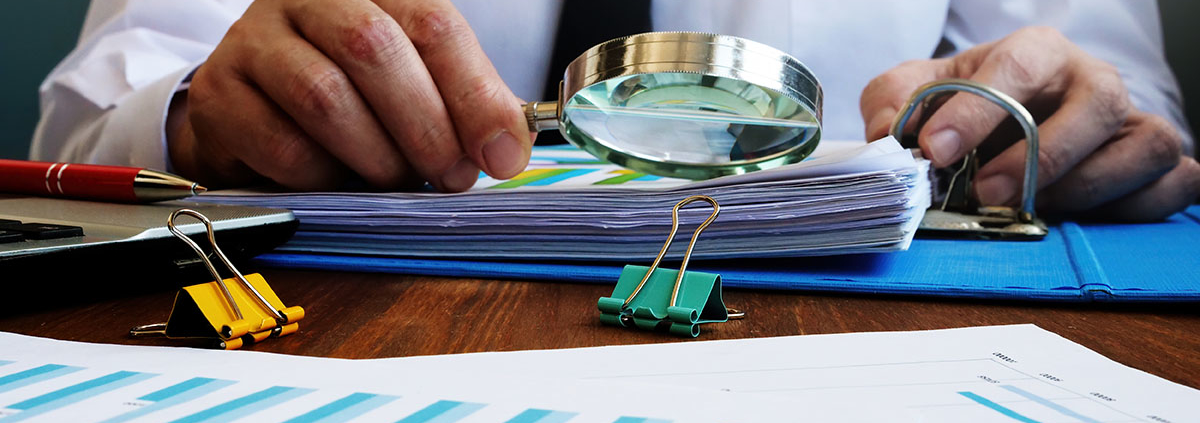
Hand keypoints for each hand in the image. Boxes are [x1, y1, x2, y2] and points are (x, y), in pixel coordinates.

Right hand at [165, 0, 532, 191]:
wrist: (255, 105)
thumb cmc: (350, 93)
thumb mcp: (415, 84)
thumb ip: (464, 105)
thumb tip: (507, 150)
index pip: (432, 24)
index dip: (474, 94)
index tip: (501, 153)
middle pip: (374, 49)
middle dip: (426, 126)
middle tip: (450, 174)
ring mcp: (255, 41)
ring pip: (325, 97)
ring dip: (377, 155)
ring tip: (396, 178)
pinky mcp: (220, 95)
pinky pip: (281, 145)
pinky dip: (323, 176)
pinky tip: (337, 178)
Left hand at [861, 27, 1198, 220]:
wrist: (1006, 123)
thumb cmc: (965, 104)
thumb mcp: (916, 92)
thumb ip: (893, 102)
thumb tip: (888, 135)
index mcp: (1035, 53)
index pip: (1018, 65)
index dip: (977, 108)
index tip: (935, 148)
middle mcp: (1092, 82)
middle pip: (1099, 103)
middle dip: (1042, 154)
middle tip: (987, 192)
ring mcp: (1130, 123)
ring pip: (1146, 146)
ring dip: (1087, 187)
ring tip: (1032, 211)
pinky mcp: (1155, 166)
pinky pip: (1174, 185)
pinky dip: (1136, 208)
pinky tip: (1082, 221)